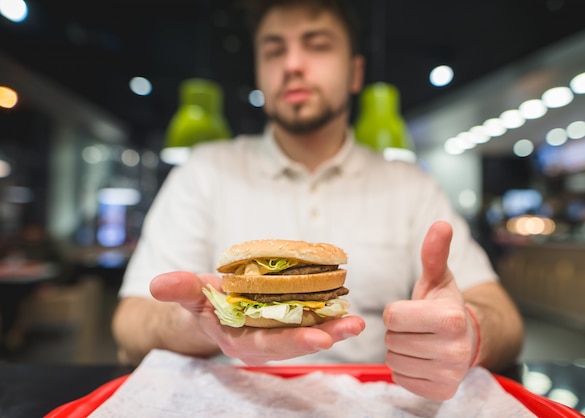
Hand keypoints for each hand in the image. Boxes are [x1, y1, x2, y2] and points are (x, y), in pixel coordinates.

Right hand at [150, 271, 365, 364]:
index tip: (317, 339)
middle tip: (351, 328)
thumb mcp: (191, 295)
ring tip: (358, 321)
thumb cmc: (203, 302)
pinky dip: (330, 315)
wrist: (212, 308)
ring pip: (308, 332)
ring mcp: (279, 333)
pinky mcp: (289, 321)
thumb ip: (181, 289)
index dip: (291, 342)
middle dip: (324, 336)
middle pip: (296, 341)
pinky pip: (311, 319)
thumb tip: (158, 283)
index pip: (267, 344)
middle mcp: (264, 341)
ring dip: (334, 327)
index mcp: (240, 340)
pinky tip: (348, 307)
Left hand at [382, 221, 478, 399]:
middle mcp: (454, 348)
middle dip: (398, 331)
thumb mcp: (438, 278)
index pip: (393, 315)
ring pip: (393, 360)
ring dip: (400, 350)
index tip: (413, 310)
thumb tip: (441, 224)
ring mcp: (449, 373)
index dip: (397, 311)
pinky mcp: (441, 391)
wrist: (467, 339)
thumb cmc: (445, 306)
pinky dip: (405, 369)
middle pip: (392, 339)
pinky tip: (421, 359)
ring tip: (419, 342)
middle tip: (417, 327)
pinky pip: (401, 379)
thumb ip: (434, 253)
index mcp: (450, 317)